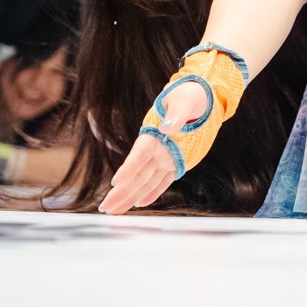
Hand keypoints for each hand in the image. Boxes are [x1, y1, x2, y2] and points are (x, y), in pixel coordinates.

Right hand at [99, 80, 209, 214]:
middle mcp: (157, 149)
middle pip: (137, 173)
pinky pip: (163, 181)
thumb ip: (177, 114)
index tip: (116, 182)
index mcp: (154, 134)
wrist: (201, 98)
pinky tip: (138, 203)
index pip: (139, 155)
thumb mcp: (184, 101)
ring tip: (114, 211)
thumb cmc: (190, 96)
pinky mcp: (177, 162)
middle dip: (121, 191)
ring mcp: (165, 157)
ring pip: (146, 181)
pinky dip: (152, 192)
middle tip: (105, 208)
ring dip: (130, 196)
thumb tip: (168, 128)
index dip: (129, 168)